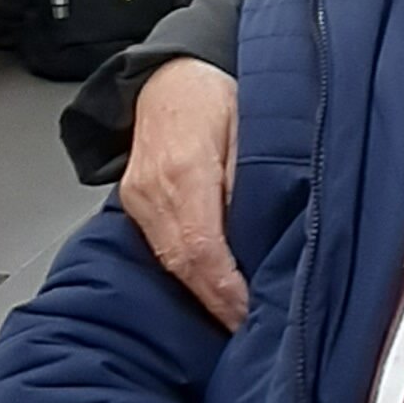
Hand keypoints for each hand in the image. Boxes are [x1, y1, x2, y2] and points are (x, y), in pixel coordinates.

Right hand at [120, 60, 246, 328]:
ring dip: (203, 292)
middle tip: (251, 329)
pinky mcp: (135, 203)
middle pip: (183, 263)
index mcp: (183, 168)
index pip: (202, 247)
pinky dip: (189, 273)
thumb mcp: (252, 122)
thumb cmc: (216, 92)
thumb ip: (257, 176)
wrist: (170, 74)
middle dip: (218, 301)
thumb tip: (268, 230)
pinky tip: (213, 289)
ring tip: (237, 318)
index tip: (251, 313)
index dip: (227, 289)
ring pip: (170, 261)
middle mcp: (152, 189)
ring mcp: (138, 197)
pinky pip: (161, 248)